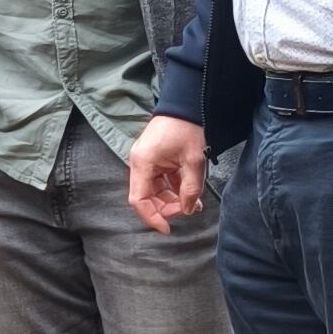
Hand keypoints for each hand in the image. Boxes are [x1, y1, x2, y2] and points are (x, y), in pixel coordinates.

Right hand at [128, 115, 207, 231]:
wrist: (186, 104)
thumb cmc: (187, 127)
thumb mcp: (194, 160)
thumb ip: (191, 188)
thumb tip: (187, 210)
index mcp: (143, 163)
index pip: (138, 200)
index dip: (152, 218)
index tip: (168, 229)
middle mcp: (139, 164)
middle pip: (146, 198)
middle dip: (167, 208)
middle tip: (189, 208)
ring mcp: (145, 162)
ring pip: (155, 192)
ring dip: (172, 199)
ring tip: (193, 201)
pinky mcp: (154, 160)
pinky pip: (160, 182)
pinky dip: (174, 189)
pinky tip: (189, 190)